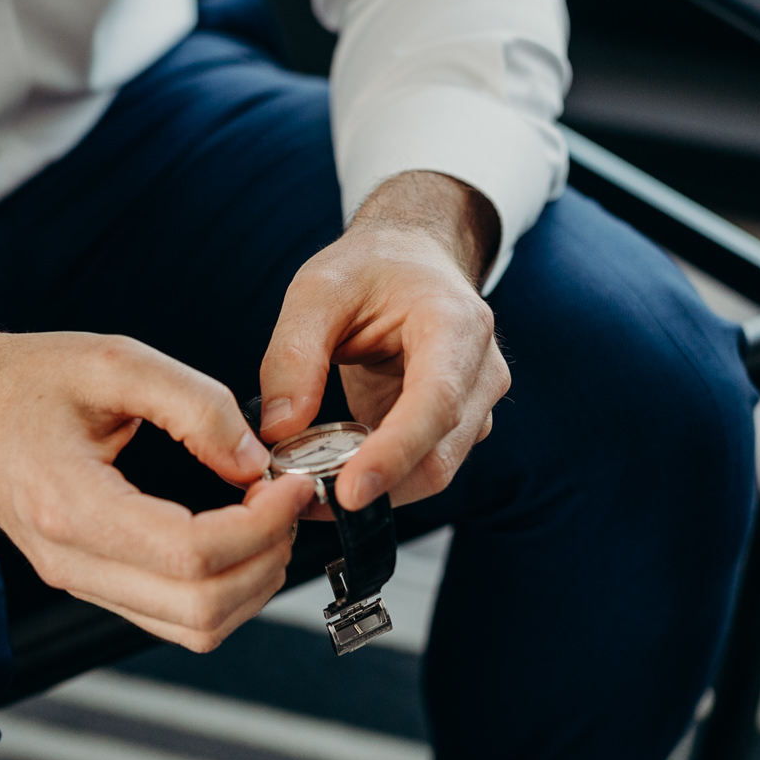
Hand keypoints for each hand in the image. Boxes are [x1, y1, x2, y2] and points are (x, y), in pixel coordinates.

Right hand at [0, 321, 310, 651]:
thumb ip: (195, 403)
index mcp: (71, 505)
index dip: (259, 524)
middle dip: (266, 557)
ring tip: (269, 520)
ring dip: (250, 583)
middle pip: (199, 607)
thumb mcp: (114, 361)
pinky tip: (238, 538)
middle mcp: (72, 561)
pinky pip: (172, 618)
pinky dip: (222, 590)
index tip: (288, 482)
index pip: (190, 553)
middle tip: (288, 501)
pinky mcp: (91, 583)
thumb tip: (254, 459)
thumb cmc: (24, 382)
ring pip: (192, 628)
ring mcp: (80, 581)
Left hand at [259, 171, 508, 513]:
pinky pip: (418, 469)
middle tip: (302, 501)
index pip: (436, 402)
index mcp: (456, 324)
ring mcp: (474, 405)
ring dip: (374, 491)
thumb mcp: (317, 291)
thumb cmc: (370, 267)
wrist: (411, 258)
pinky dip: (376, 482)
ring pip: (431, 472)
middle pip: (439, 454)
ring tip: (306, 489)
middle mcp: (480, 372)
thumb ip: (293, 355)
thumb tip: (280, 431)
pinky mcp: (454, 428)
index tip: (349, 492)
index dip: (395, 452)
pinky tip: (328, 477)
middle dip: (375, 486)